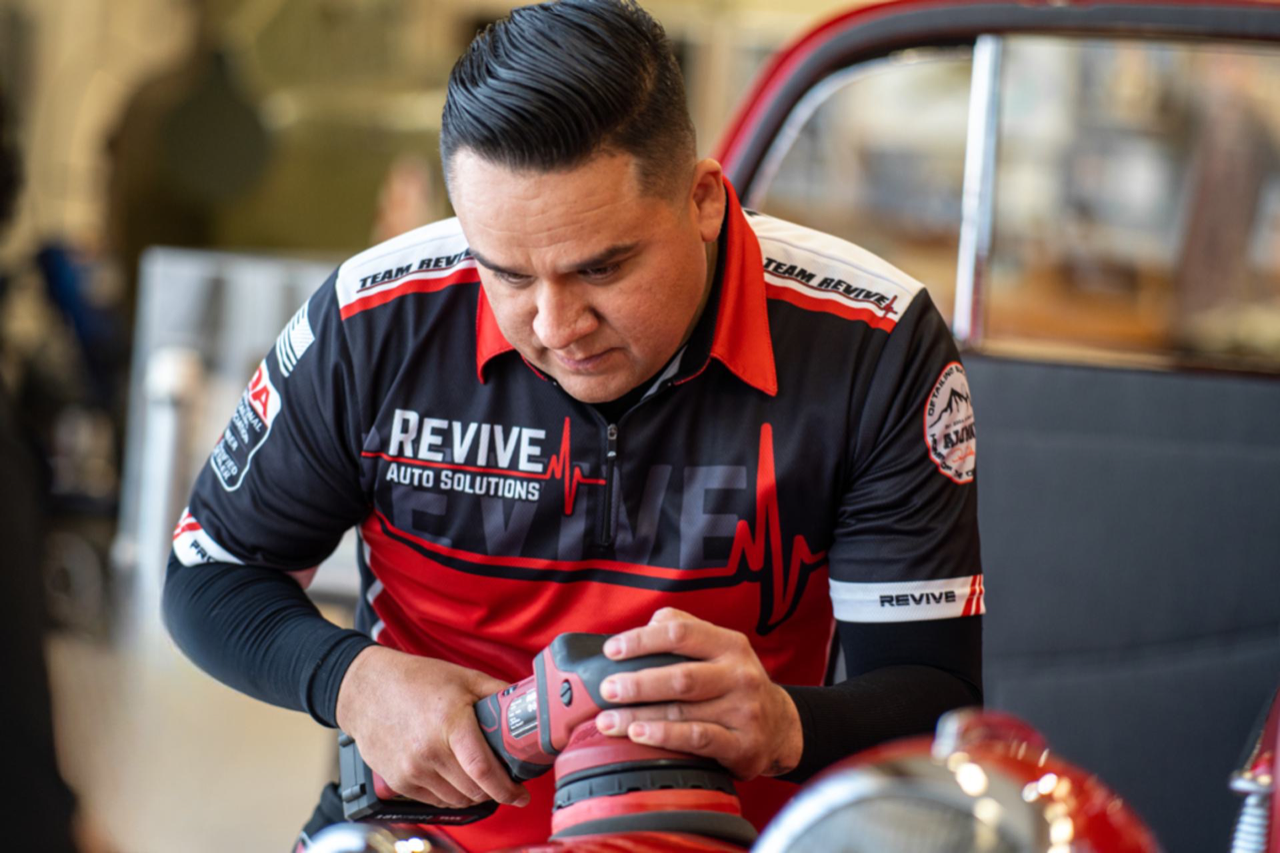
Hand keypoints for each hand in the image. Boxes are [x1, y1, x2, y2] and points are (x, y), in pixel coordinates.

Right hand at [335, 646, 528, 808]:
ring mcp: (411, 770)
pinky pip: (435, 800)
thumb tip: (528, 704)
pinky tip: (455, 777)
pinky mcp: (399, 782)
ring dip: (474, 794)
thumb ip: (497, 693)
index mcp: (450, 724)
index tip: (522, 795)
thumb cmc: (416, 680)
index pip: (484, 771)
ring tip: (479, 777)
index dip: (508, 789)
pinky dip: (451, 794)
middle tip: (504, 780)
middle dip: (495, 790)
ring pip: (457, 799)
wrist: (365, 689)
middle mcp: (429, 752)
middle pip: (474, 790)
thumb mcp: (464, 678)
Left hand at [593, 607, 802, 779]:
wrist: (781, 727)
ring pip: (683, 712)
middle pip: (680, 676)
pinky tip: (640, 735)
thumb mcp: (719, 649)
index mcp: (729, 645)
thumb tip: (645, 626)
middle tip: (606, 690)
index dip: (642, 640)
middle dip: (637, 683)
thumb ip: (684, 630)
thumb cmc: (735, 684)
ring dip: (640, 716)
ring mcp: (744, 711)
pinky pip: (698, 739)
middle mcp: (739, 675)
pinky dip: (665, 737)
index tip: (612, 650)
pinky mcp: (743, 745)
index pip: (681, 633)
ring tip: (609, 720)